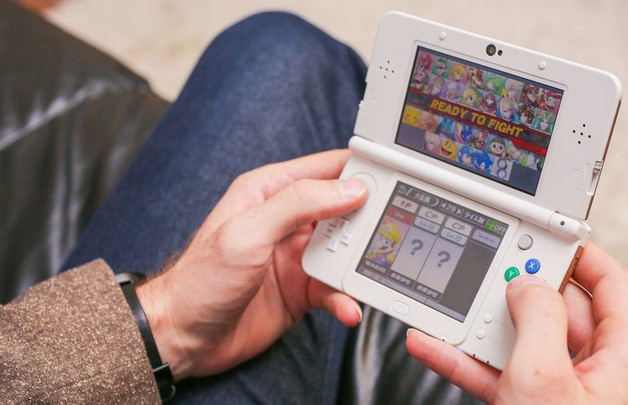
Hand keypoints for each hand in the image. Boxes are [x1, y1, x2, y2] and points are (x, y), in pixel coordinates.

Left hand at [136, 150, 366, 379]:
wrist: (185, 336)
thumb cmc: (201, 279)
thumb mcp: (248, 232)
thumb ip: (298, 204)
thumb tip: (349, 190)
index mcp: (270, 192)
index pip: (325, 169)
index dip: (358, 169)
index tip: (392, 176)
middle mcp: (287, 220)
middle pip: (343, 209)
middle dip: (368, 220)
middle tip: (389, 232)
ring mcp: (296, 255)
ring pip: (344, 251)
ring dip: (358, 264)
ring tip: (369, 275)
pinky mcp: (302, 288)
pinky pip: (334, 288)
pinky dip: (345, 298)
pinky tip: (347, 307)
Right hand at [406, 242, 627, 403]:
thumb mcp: (545, 378)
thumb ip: (538, 318)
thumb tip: (527, 285)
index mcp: (626, 356)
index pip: (609, 283)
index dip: (576, 254)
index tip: (541, 237)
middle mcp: (601, 372)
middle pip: (559, 310)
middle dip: (517, 291)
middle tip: (487, 272)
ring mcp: (565, 394)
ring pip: (523, 343)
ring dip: (481, 326)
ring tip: (450, 307)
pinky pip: (501, 375)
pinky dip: (469, 361)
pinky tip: (435, 346)